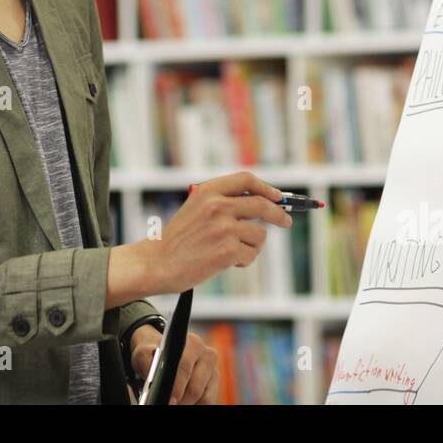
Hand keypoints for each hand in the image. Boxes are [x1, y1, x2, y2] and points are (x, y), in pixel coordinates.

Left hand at [129, 326, 218, 403]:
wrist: (160, 356)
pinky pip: (208, 402)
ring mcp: (213, 371)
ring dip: (187, 403)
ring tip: (174, 401)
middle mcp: (207, 355)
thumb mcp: (144, 354)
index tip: (169, 399)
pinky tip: (185, 401)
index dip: (176, 387)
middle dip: (180, 400)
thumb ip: (147, 362)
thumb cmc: (153, 355)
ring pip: (203, 398)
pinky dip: (195, 405)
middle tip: (168, 403)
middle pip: (195, 388)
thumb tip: (154, 377)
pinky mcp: (215, 385)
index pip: (185, 368)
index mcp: (192, 343)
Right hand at [151, 171, 291, 291]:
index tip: (277, 196)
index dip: (266, 187)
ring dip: (252, 245)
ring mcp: (224, 228)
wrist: (157, 263)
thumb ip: (223, 201)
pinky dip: (244, 260)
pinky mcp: (228, 250)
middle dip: (279, 214)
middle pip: (262, 204)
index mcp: (208, 191)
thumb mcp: (196, 209)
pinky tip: (225, 263)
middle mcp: (217, 205)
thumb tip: (263, 202)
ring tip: (232, 252)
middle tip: (286, 221)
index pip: (246, 179)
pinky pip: (252, 253)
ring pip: (259, 234)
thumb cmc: (178, 240)